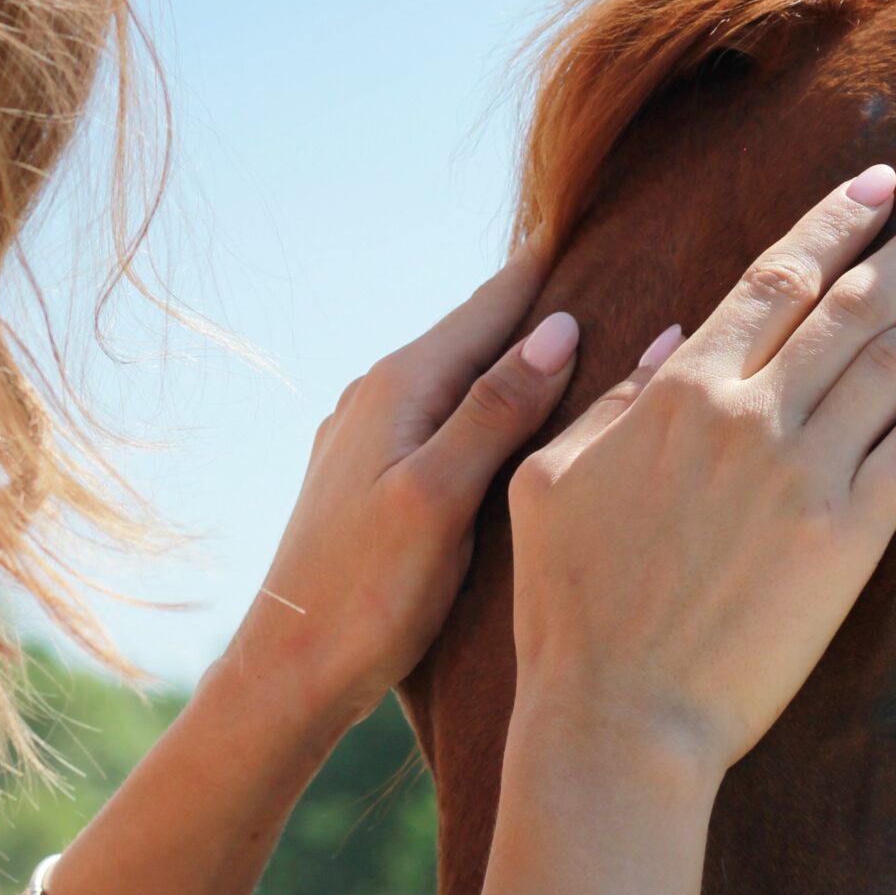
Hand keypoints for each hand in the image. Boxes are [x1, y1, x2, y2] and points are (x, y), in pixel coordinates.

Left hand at [229, 245, 583, 731]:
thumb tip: (557, 327)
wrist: (286, 675)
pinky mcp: (369, 478)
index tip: (595, 219)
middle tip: (610, 268)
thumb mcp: (440, 498)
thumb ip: (496, 411)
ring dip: (513, 357)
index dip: (544, 266)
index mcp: (399, 388)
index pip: (488, 305)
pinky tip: (511, 422)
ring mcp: (369, 438)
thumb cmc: (365, 595)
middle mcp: (378, 398)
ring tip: (576, 337)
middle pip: (475, 334)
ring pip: (459, 376)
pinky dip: (488, 403)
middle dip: (536, 306)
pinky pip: (443, 416)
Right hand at [508, 165, 895, 779]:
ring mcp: (803, 473)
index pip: (772, 278)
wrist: (620, 712)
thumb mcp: (553, 479)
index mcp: (678, 389)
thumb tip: (665, 337)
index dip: (831, 224)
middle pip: (851, 306)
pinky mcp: (847, 537)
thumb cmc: (571, 603)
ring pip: (895, 366)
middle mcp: (749, 414)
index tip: (876, 186)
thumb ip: (609, 400)